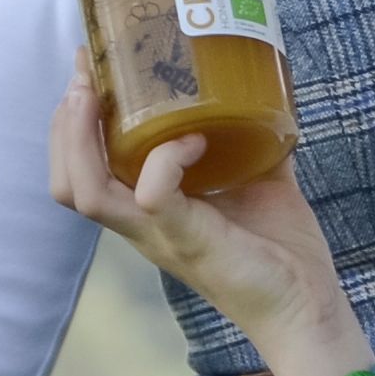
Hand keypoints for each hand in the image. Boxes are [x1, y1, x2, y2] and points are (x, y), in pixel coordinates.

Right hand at [49, 83, 354, 365]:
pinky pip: (153, 195)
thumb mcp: (260, 182)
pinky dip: (165, 158)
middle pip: (69, 180)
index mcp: (150, 211)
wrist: (308, 307)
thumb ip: (249, 144)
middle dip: (65, 122)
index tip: (88, 68)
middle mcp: (142, 225)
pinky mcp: (188, 241)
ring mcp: (160, 236)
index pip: (83, 172)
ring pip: (87, 191)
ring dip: (81, 137)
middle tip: (84, 72)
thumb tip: (260, 96)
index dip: (72, 124)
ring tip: (95, 93)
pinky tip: (191, 137)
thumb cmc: (281, 251)